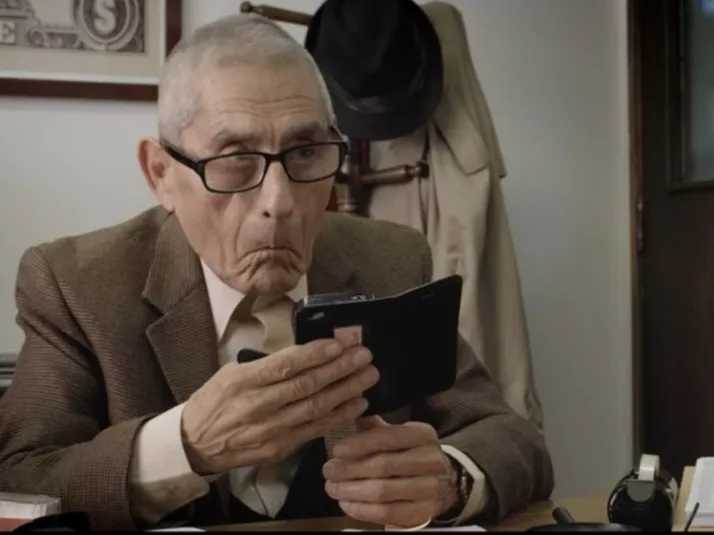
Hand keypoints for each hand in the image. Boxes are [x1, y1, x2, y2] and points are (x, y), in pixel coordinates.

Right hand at [180, 339, 378, 474]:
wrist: (195, 444)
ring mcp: (271, 430)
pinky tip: (358, 403)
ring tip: (368, 376)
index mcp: (244, 381)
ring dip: (346, 391)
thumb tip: (305, 354)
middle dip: (340, 369)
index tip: (339, 344)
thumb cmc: (215, 401)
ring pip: (316, 408)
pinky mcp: (280, 448)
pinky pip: (315, 430)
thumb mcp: (232, 373)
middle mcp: (258, 406)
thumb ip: (267, 366)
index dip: (315, 355)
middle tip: (364, 356)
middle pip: (306, 386)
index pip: (285, 366)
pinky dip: (339, 416)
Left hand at [323, 416, 460, 527]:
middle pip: (383, 466)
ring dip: (351, 490)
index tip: (336, 450)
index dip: (359, 444)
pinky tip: (346, 503)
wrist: (443, 482)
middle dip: (349, 469)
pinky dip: (361, 509)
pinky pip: (386, 513)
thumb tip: (348, 415)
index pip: (388, 437)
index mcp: (423, 435)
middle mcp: (431, 460)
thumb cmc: (411, 454)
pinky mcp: (423, 513)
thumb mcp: (399, 435)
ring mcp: (429, 489)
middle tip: (328, 470)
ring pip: (382, 491)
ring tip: (332, 487)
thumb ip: (375, 428)